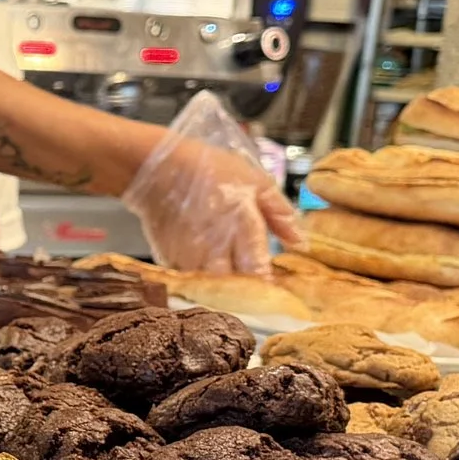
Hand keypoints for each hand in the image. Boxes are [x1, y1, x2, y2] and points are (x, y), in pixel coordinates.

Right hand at [119, 93, 304, 274]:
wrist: (158, 167)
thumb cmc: (208, 169)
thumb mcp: (255, 180)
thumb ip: (280, 213)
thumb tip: (300, 242)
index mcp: (242, 226)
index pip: (260, 272)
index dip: (269, 286)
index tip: (276, 289)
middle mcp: (216, 247)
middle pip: (236, 288)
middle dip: (247, 292)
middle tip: (253, 286)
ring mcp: (190, 257)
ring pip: (212, 289)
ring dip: (224, 289)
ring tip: (230, 279)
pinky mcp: (170, 260)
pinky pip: (190, 281)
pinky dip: (201, 281)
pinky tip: (206, 268)